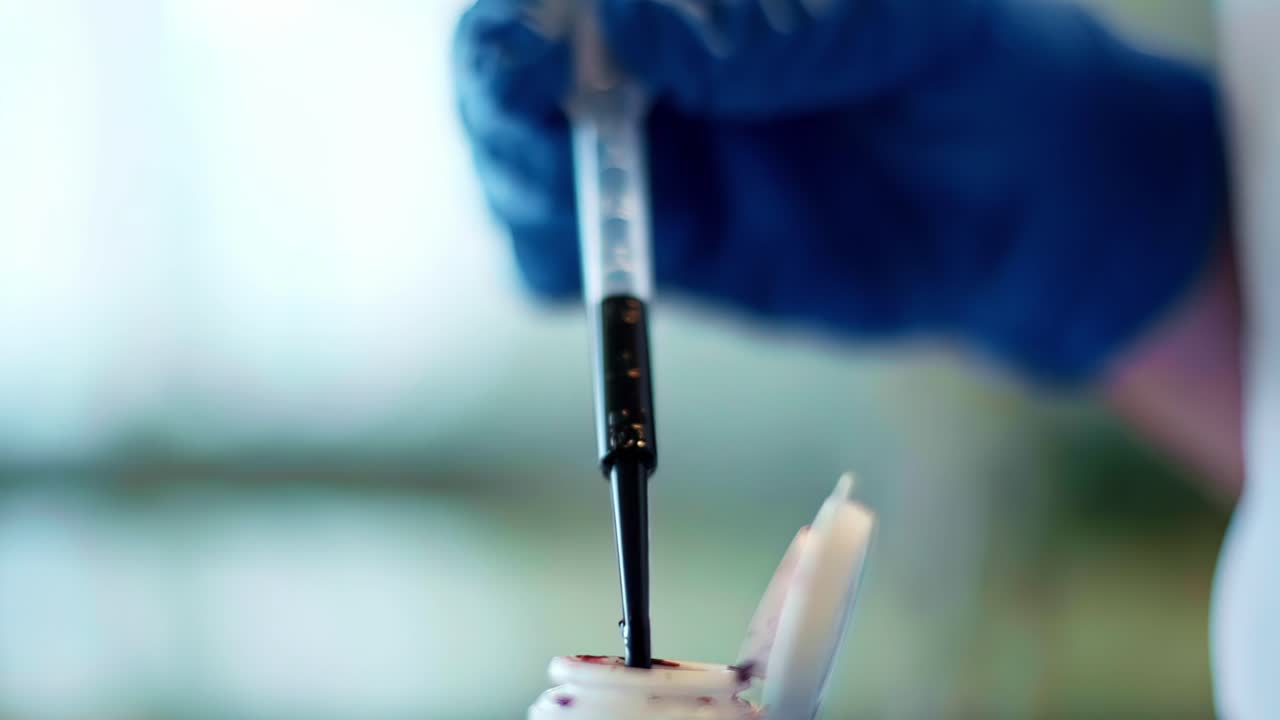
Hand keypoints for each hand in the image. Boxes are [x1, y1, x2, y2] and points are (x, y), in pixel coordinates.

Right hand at [453, 0, 1223, 383]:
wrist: (1023, 211)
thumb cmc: (973, 71)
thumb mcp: (896, 24)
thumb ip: (771, 28)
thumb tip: (630, 27)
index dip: (532, 4)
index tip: (536, 31)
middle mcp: (650, 59)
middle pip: (512, 59)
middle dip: (501, 81)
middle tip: (524, 95)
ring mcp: (647, 150)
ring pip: (522, 154)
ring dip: (516, 168)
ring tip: (562, 185)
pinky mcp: (663, 242)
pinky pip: (564, 254)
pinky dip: (550, 257)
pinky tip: (583, 268)